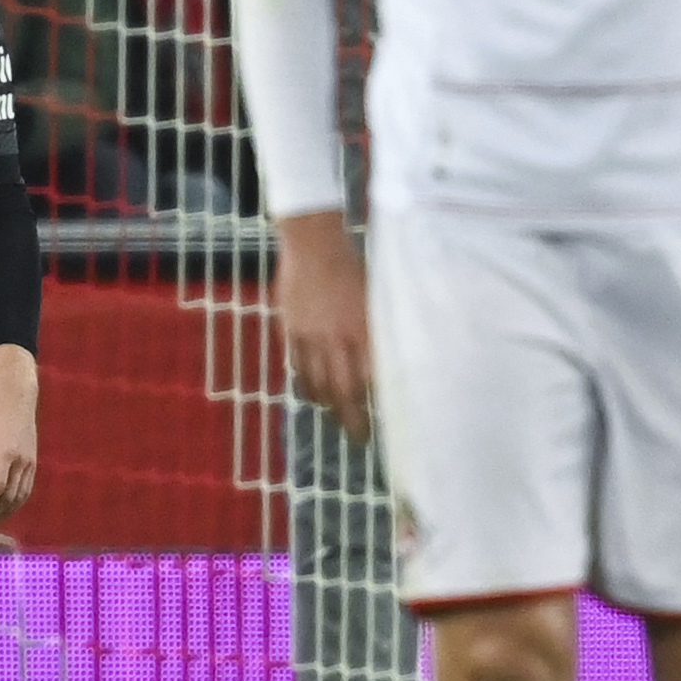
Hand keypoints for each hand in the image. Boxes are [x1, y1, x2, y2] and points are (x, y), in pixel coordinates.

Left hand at [0, 347, 40, 527]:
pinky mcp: (33, 463)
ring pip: (19, 497)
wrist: (18, 398)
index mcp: (5, 453)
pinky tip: (3, 509)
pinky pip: (26, 490)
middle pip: (8, 497)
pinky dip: (15, 503)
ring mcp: (30, 463)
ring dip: (4, 512)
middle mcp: (21, 461)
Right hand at [274, 208, 372, 435]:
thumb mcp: (375, 297)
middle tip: (360, 437)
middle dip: (353, 418)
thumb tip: (387, 360)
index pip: (372, 376)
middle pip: (345, 389)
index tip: (389, 417)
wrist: (314, 244)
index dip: (379, 400)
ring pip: (318, 383)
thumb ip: (377, 330)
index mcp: (363, 328)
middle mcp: (337, 337)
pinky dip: (306, 384)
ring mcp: (310, 336)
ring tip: (336, 417)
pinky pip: (298, 367)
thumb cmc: (352, 267)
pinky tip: (313, 394)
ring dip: (328, 405)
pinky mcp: (290, 330)